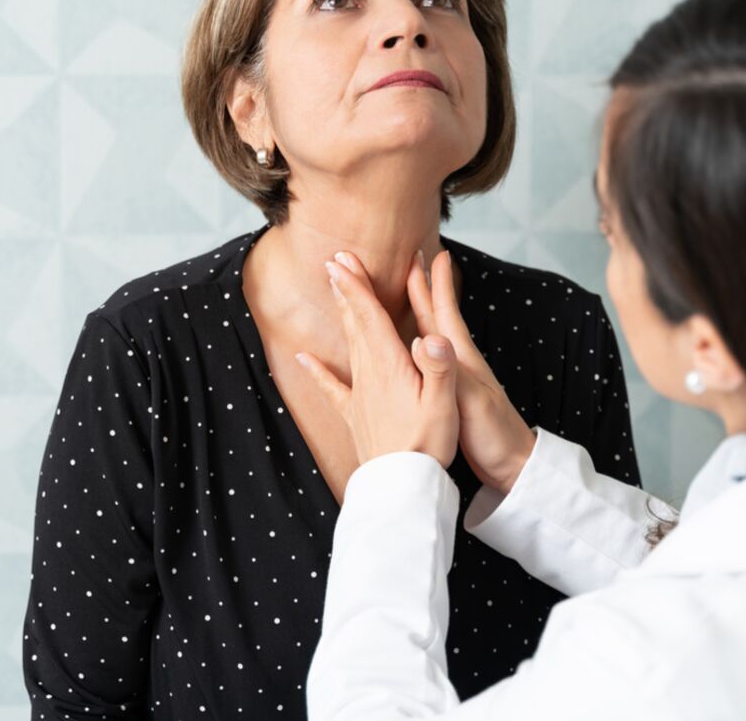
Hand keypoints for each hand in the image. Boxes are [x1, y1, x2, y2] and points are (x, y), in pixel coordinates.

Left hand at [295, 253, 459, 467]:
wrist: (402, 486)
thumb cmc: (428, 444)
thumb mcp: (444, 404)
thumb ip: (440, 367)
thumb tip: (434, 335)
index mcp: (391, 365)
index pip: (370, 316)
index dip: (357, 286)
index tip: (342, 260)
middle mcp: (370, 374)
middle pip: (356, 323)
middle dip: (347, 290)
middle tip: (335, 260)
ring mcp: (359, 394)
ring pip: (348, 344)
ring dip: (342, 315)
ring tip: (334, 290)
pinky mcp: (355, 414)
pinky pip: (331, 387)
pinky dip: (316, 370)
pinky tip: (301, 358)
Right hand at [405, 249, 535, 493]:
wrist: (512, 467)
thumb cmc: (494, 434)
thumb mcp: (470, 401)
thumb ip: (448, 372)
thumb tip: (423, 340)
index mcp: (460, 358)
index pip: (444, 313)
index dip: (436, 284)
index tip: (431, 253)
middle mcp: (455, 361)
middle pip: (434, 316)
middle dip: (421, 288)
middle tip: (410, 258)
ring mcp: (451, 377)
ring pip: (427, 335)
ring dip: (415, 312)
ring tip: (400, 294)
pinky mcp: (445, 394)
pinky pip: (422, 359)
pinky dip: (409, 346)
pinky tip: (403, 349)